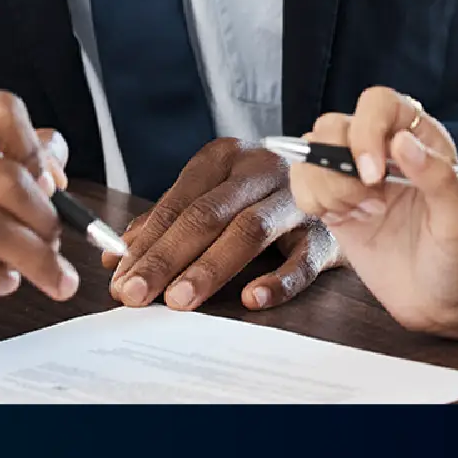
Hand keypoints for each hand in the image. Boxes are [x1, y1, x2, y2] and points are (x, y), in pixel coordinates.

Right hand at [0, 90, 78, 325]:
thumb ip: (6, 158)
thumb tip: (56, 171)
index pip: (1, 110)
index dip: (37, 150)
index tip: (53, 187)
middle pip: (4, 178)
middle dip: (46, 220)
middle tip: (59, 247)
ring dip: (31, 257)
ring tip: (47, 274)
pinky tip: (4, 281)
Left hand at [102, 138, 338, 311]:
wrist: (343, 179)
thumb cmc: (262, 196)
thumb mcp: (216, 195)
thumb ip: (168, 223)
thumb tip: (115, 258)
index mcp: (224, 157)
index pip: (177, 202)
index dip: (145, 242)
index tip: (119, 279)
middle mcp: (259, 169)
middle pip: (206, 215)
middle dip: (165, 257)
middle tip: (135, 294)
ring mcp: (296, 198)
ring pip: (248, 230)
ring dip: (209, 267)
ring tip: (179, 301)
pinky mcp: (328, 231)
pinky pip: (303, 258)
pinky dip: (278, 280)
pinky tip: (251, 299)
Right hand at [287, 86, 457, 338]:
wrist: (440, 299)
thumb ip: (439, 178)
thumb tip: (403, 142)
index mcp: (419, 137)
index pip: (378, 104)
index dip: (367, 131)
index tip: (374, 175)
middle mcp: (381, 147)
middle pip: (334, 125)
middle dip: (342, 168)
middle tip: (371, 204)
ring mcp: (352, 172)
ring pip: (311, 151)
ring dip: (329, 188)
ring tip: (365, 214)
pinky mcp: (332, 198)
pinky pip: (301, 181)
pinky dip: (314, 202)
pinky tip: (347, 221)